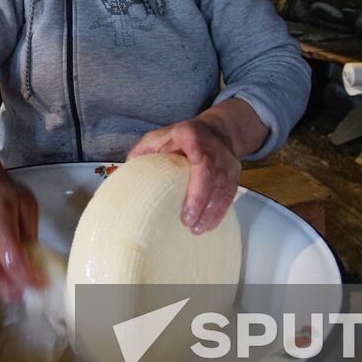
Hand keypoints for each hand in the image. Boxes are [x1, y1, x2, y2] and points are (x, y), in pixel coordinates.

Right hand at [0, 118, 41, 301]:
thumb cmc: (7, 194)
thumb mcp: (28, 205)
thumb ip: (31, 233)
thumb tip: (36, 262)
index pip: (11, 259)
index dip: (27, 277)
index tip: (43, 283)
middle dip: (14, 290)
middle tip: (33, 292)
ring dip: (5, 291)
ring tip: (23, 291)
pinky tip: (12, 284)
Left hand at [128, 117, 240, 234]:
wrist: (218, 132)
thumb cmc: (183, 138)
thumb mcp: (161, 136)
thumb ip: (144, 150)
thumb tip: (127, 170)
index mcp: (189, 134)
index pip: (192, 137)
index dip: (194, 146)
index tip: (195, 156)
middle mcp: (210, 147)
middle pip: (208, 170)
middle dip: (199, 196)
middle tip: (188, 218)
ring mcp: (225, 162)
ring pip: (221, 187)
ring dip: (209, 210)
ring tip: (196, 229)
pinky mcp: (234, 175)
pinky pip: (228, 196)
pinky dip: (219, 212)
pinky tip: (208, 225)